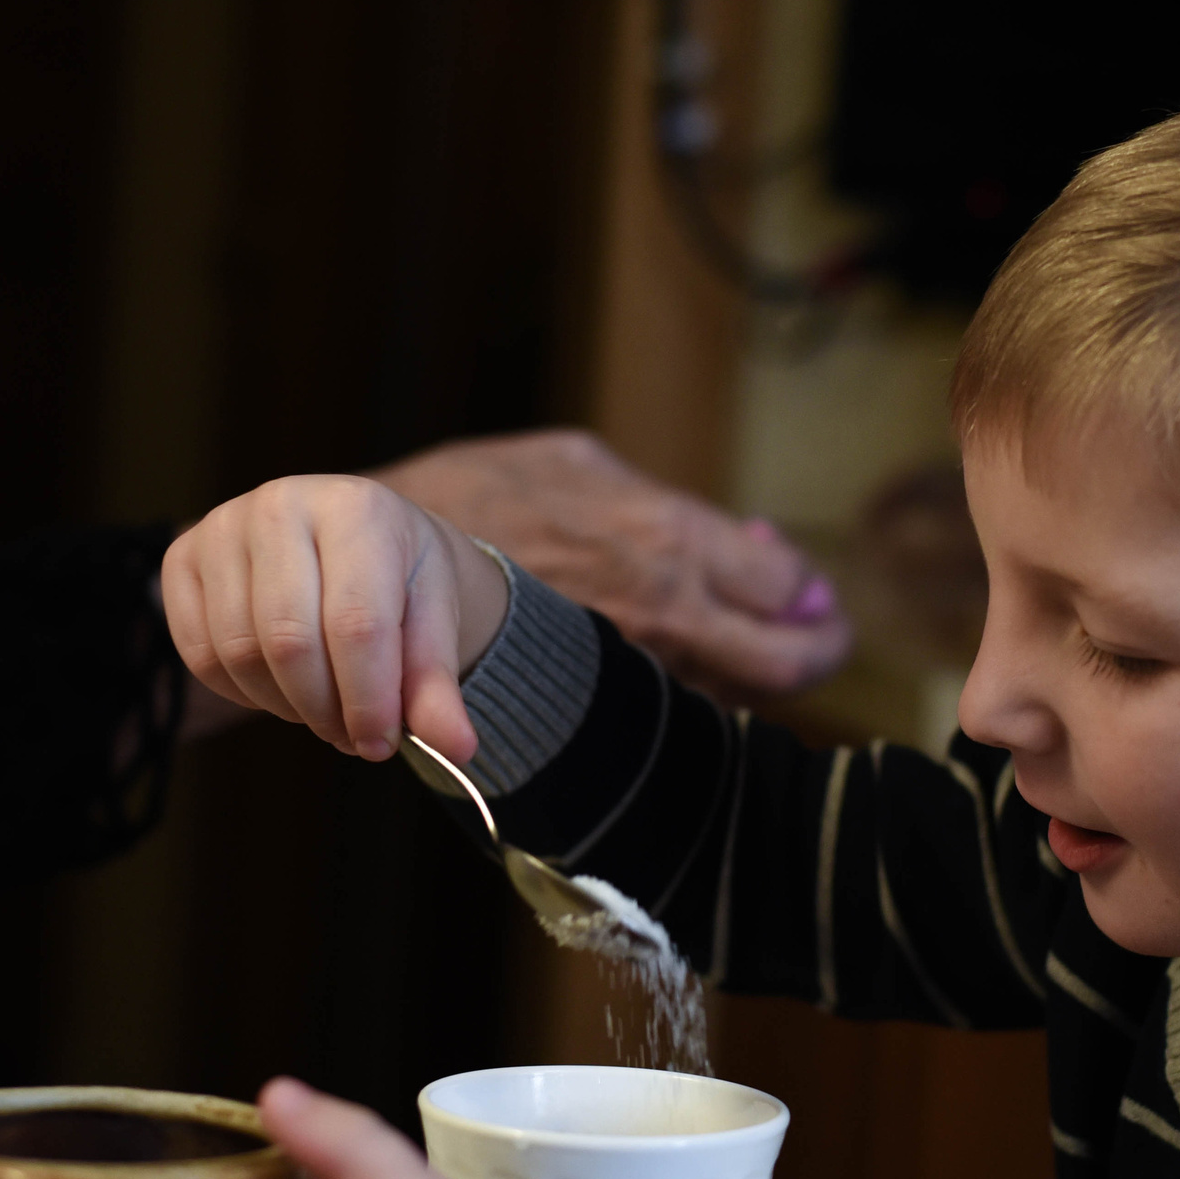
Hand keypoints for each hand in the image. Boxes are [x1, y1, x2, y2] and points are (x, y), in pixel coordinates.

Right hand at [160, 477, 509, 764]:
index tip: (381, 745)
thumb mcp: (435, 625)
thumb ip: (438, 688)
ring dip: (286, 706)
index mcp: (356, 509)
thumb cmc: (401, 580)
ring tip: (325, 708)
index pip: (356, 624)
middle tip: (354, 736)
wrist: (362, 540)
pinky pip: (200, 654)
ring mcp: (222, 526)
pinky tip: (281, 688)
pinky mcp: (182, 556)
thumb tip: (458, 750)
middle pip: (291, 643)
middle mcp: (281, 504)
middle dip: (326, 709)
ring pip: (239, 653)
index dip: (368, 700)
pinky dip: (243, 692)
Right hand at [372, 429, 850, 703]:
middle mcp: (661, 610)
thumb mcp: (573, 466)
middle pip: (785, 663)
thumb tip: (752, 541)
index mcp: (665, 539)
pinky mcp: (594, 703)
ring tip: (742, 650)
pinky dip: (689, 695)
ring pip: (728, 693)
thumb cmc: (469, 500)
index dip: (811, 602)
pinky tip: (672, 674)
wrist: (362, 561)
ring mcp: (630, 664)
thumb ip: (664, 503)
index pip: (785, 590)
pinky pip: (670, 712)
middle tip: (817, 640)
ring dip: (746, 677)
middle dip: (814, 653)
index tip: (816, 604)